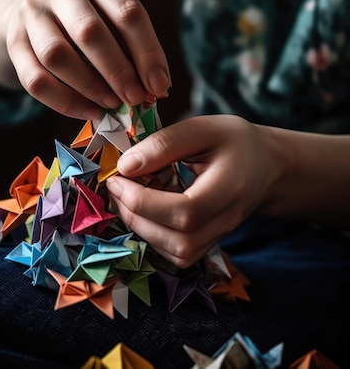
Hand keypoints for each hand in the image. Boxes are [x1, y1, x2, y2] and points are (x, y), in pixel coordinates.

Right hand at [4, 0, 170, 118]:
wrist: (33, 3)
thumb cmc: (89, 10)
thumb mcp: (111, 9)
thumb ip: (133, 42)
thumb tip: (157, 86)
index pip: (127, 12)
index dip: (147, 53)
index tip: (160, 85)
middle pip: (89, 32)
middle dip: (119, 72)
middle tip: (137, 99)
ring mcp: (29, 11)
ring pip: (57, 56)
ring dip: (91, 87)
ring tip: (114, 105)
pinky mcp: (13, 41)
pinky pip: (35, 80)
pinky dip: (65, 102)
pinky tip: (90, 111)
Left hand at [106, 115, 281, 267]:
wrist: (266, 166)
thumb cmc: (234, 142)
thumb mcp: (203, 129)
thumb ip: (165, 144)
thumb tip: (125, 166)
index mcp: (231, 188)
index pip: (186, 211)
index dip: (145, 200)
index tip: (118, 176)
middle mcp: (227, 221)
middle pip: (180, 241)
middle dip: (137, 217)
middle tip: (115, 187)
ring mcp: (219, 237)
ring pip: (177, 254)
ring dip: (141, 229)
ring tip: (126, 197)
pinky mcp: (208, 243)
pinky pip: (177, 254)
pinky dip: (153, 235)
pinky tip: (143, 209)